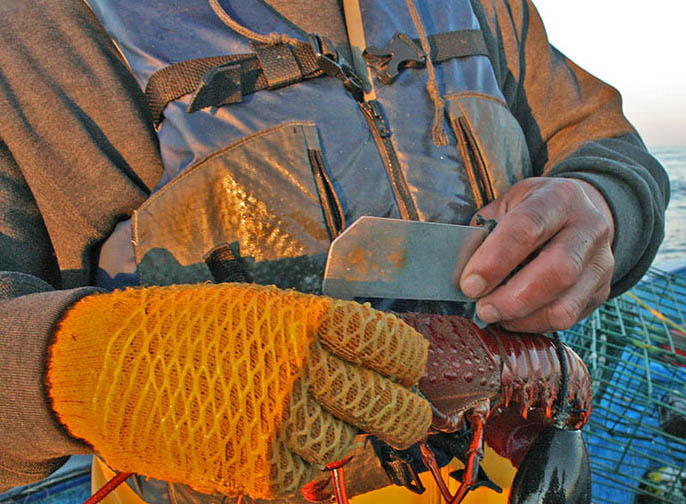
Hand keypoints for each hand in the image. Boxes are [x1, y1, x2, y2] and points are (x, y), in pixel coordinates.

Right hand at [47, 284, 430, 498]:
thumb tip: (377, 357)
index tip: (406, 370)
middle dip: (406, 415)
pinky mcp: (250, 466)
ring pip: (345, 447)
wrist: (110, 363)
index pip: (396, 348)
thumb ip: (321, 332)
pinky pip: (302, 476)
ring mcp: (278, 423)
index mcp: (311, 322)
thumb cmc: (192, 329)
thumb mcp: (264, 309)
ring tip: (315, 420)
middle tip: (403, 416)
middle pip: (391, 408)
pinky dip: (298, 464)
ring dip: (339, 437)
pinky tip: (276, 441)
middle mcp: (304, 372)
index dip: (408, 363)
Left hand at [459, 177, 614, 331]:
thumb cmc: (536, 211)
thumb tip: (462, 270)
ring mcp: (601, 262)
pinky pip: (568, 319)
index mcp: (560, 197)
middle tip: (482, 308)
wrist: (584, 213)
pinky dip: (535, 324)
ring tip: (496, 315)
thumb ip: (487, 232)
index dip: (495, 260)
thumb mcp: (510, 204)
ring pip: (565, 305)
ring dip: (522, 318)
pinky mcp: (602, 291)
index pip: (528, 227)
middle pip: (557, 270)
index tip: (469, 284)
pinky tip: (515, 318)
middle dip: (512, 298)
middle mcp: (589, 227)